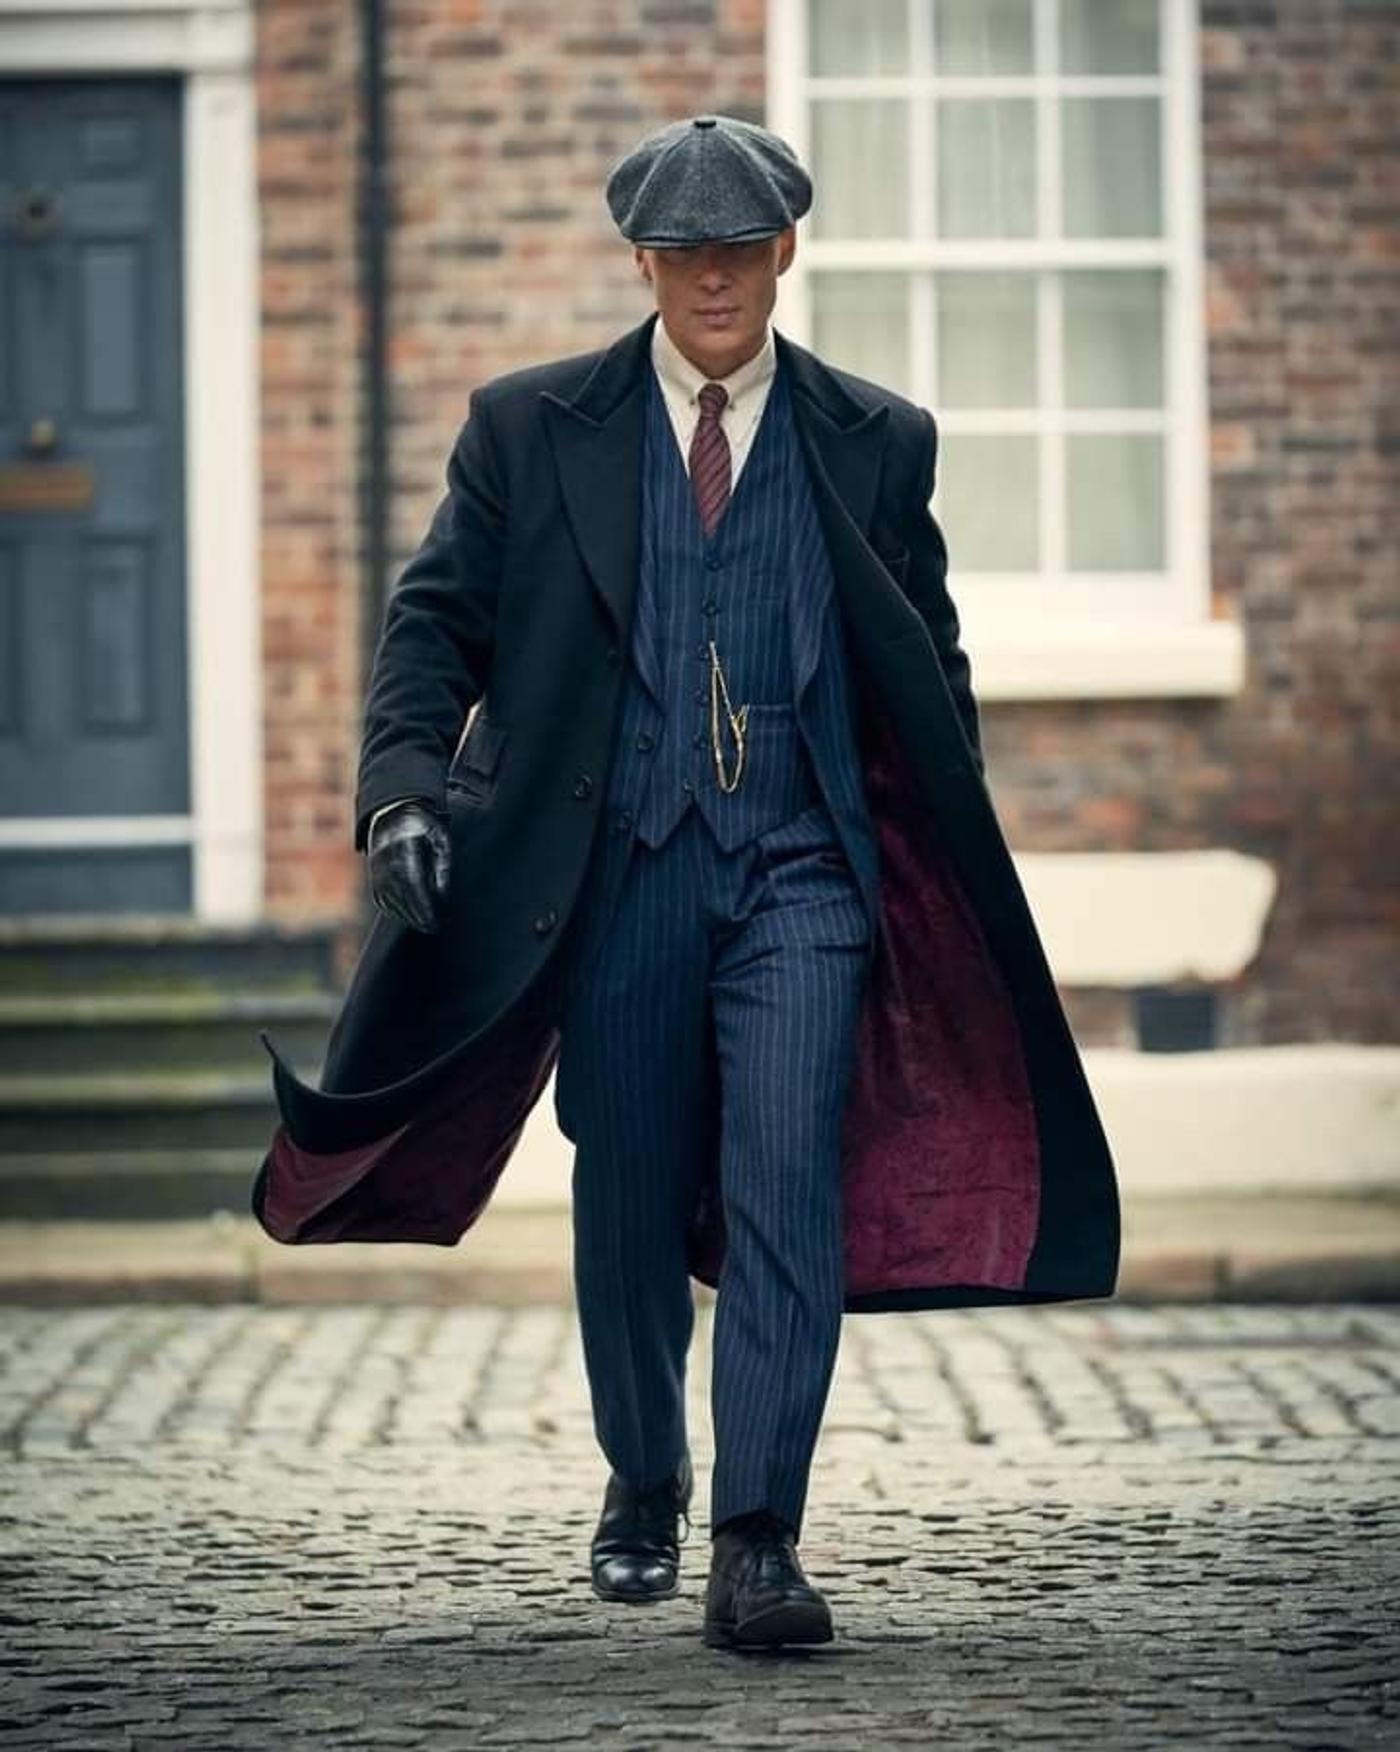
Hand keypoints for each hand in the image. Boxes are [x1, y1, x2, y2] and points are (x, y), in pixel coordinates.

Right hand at [366, 800, 450, 932]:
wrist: (392, 812)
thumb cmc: (423, 825)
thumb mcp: (441, 839)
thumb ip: (444, 867)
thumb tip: (443, 896)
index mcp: (405, 850)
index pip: (414, 886)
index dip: (425, 907)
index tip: (436, 921)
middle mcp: (387, 862)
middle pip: (402, 898)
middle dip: (419, 916)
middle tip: (434, 926)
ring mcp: (377, 870)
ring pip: (391, 902)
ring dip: (408, 916)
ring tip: (426, 922)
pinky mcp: (373, 876)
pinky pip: (382, 900)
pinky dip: (395, 910)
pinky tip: (409, 914)